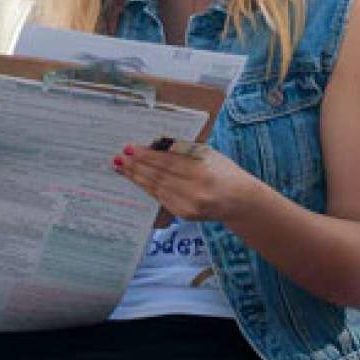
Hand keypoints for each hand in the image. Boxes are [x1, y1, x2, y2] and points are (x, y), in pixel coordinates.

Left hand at [113, 142, 256, 223]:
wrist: (240, 201)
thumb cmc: (223, 171)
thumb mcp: (207, 154)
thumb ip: (182, 150)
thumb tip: (153, 146)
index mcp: (201, 171)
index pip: (167, 162)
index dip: (146, 156)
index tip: (130, 148)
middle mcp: (194, 190)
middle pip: (158, 175)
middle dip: (136, 166)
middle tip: (119, 157)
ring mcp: (188, 205)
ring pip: (155, 187)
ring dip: (136, 177)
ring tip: (121, 167)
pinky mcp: (183, 213)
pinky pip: (159, 197)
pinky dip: (146, 187)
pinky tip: (135, 179)